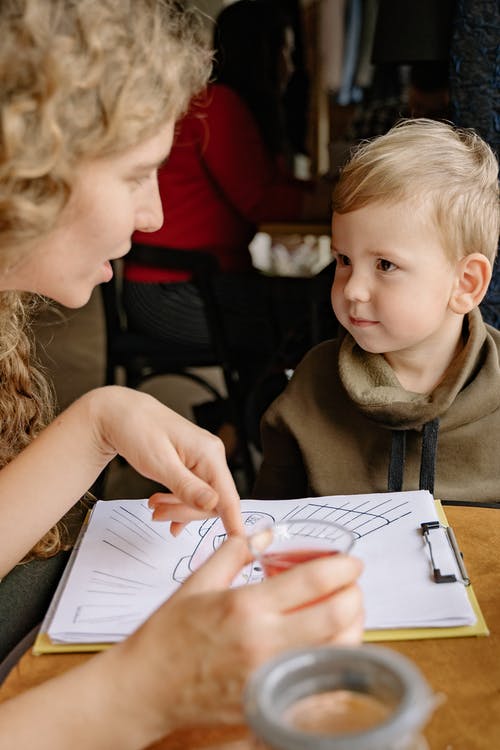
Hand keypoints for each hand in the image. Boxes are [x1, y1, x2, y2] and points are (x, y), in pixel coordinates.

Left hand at [94, 386, 243, 535]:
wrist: (121, 414)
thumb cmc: (137, 430)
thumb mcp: (159, 463)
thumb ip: (186, 487)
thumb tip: (212, 505)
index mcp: (208, 453)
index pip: (228, 496)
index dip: (234, 522)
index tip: (238, 544)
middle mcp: (211, 455)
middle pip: (213, 501)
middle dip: (186, 513)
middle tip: (158, 515)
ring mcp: (203, 459)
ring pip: (202, 498)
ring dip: (179, 508)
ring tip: (154, 508)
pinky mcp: (193, 463)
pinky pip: (194, 491)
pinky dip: (179, 502)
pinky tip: (164, 506)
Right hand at [109, 536, 363, 740]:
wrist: (144, 689)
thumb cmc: (166, 637)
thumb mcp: (197, 583)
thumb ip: (236, 553)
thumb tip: (265, 535)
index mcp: (246, 607)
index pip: (314, 581)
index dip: (342, 567)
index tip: (352, 562)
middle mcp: (263, 643)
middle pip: (337, 616)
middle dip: (354, 594)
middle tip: (351, 585)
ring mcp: (269, 677)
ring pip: (337, 651)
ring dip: (350, 627)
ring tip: (342, 612)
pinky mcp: (270, 701)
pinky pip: (319, 683)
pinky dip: (333, 662)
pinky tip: (326, 647)